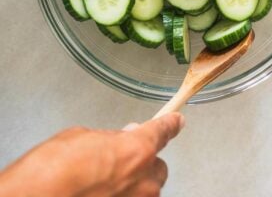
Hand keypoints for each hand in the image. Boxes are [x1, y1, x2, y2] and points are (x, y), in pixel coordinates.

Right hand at [0, 113, 184, 196]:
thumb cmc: (54, 168)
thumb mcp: (83, 137)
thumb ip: (110, 139)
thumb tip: (116, 142)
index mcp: (137, 150)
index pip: (163, 131)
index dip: (171, 124)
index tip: (177, 121)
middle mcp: (143, 180)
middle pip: (158, 167)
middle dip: (145, 160)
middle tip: (122, 157)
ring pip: (147, 190)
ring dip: (134, 182)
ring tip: (105, 180)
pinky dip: (122, 195)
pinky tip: (101, 192)